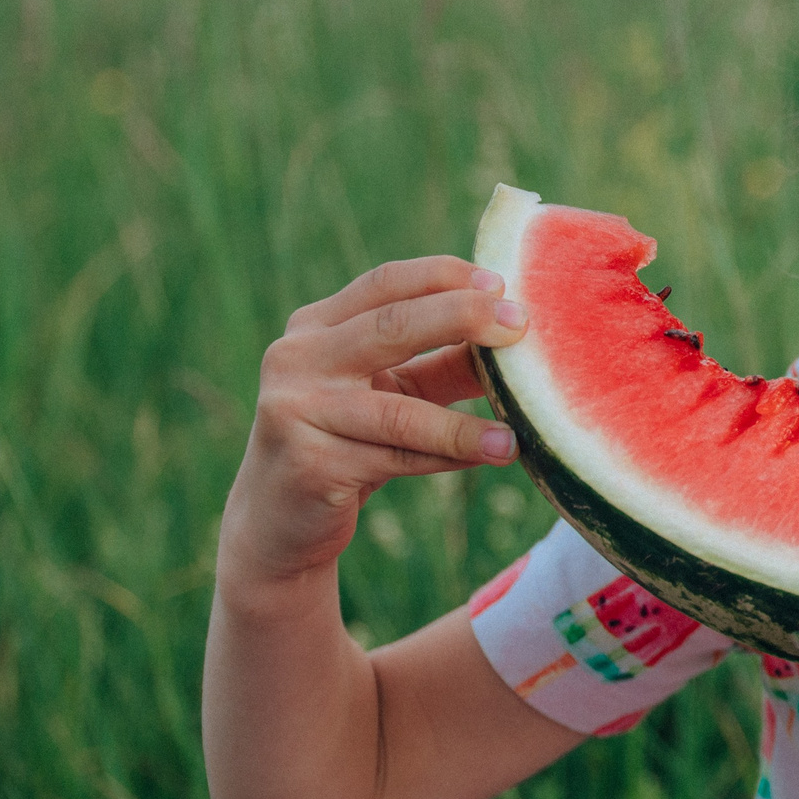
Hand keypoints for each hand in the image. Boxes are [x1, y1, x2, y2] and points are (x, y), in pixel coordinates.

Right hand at [222, 257, 528, 585]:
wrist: (277, 522)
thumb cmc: (346, 444)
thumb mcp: (391, 393)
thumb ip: (442, 365)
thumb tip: (517, 339)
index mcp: (315, 327)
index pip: (385, 283)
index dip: (444, 277)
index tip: (501, 283)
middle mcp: (297, 358)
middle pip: (392, 325)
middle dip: (463, 318)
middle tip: (520, 324)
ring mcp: (296, 410)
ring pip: (400, 411)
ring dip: (466, 424)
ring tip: (517, 434)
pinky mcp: (309, 464)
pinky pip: (396, 458)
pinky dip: (449, 457)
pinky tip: (493, 455)